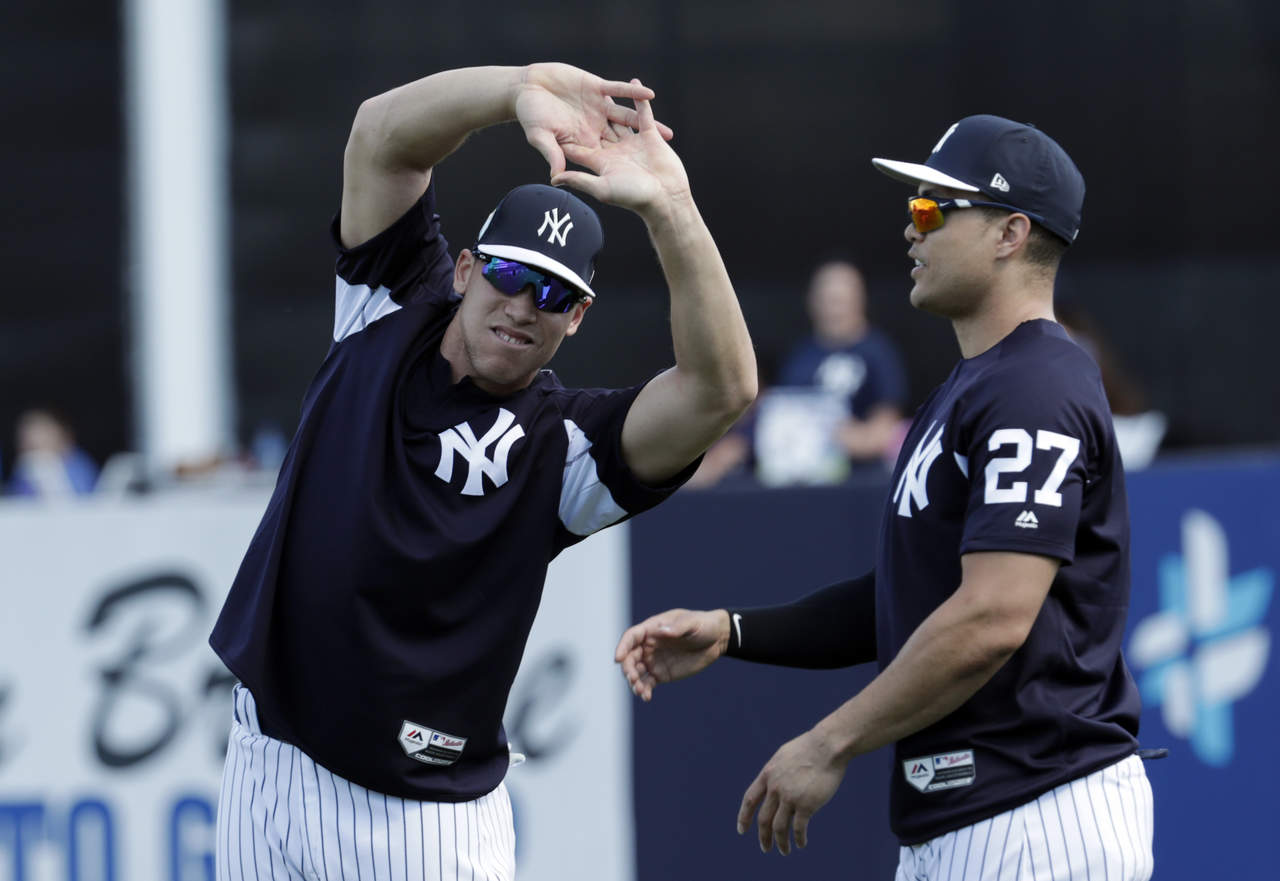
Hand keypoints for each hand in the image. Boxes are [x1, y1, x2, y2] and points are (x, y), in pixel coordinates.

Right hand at [515, 64, 674, 180]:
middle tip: (664, 166)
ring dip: (647, 125)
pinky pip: (618, 91)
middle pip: (625, 142)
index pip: (607, 159)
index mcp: (583, 142)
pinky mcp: (596, 88)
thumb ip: (552, 154)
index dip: (624, 171)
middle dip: (644, 153)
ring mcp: (597, 107)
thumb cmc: (529, 115)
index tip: (642, 185)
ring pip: (627, 118)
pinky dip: (632, 93)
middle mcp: (594, 127)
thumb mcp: (540, 137)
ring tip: (667, 135)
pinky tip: (649, 95)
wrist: (526, 87)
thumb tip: (557, 178)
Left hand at [548, 80, 690, 218]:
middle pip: (596, 128)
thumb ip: (579, 179)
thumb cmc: (632, 196)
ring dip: (610, 102)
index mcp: (600, 161)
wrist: (666, 198)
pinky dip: (638, 98)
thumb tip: (553, 178)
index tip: (547, 123)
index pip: (578, 147)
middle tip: (567, 98)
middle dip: (583, 114)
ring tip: (598, 84)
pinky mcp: (650, 136)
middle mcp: (614, 150)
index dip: (562, 136)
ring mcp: (632, 142)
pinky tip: (633, 82)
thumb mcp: (601, 187)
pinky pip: (642, 112)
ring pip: (618, 117)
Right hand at [614, 608, 729, 700]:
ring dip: (634, 682)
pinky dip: (644, 690)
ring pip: (636, 672)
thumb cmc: (703, 625)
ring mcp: (654, 660)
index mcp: (653, 629)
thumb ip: (677, 627)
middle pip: (630, 657)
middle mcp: (649, 645)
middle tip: (634, 679)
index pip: (631, 637)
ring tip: (641, 691)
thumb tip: (660, 632)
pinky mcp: (661, 674)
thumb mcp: (692, 623)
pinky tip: (646, 696)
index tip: (618, 659)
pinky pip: (648, 683)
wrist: (717, 639)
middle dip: (628, 668)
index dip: (622, 647)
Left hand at [737, 728, 847, 855]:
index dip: (744, 816)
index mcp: (768, 774)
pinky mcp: (806, 804)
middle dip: (763, 836)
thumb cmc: (810, 748)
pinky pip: (799, 828)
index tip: (742, 830)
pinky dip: (798, 839)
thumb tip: (774, 782)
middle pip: (763, 818)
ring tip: (784, 851)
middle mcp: (775, 787)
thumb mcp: (784, 756)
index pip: (750, 799)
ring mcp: (790, 796)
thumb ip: (777, 771)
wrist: (828, 746)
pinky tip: (801, 844)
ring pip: (779, 827)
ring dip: (780, 842)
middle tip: (765, 848)